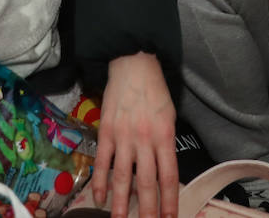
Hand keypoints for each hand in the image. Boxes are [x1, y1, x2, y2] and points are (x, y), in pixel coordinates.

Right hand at [94, 53, 178, 217]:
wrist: (133, 65)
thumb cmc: (155, 91)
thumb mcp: (169, 117)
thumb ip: (165, 144)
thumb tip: (162, 173)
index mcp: (164, 136)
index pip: (168, 177)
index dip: (169, 201)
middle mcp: (144, 140)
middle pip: (145, 183)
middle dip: (147, 210)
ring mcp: (122, 138)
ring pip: (122, 177)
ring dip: (120, 204)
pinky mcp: (105, 133)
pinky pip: (102, 163)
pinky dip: (99, 183)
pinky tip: (99, 199)